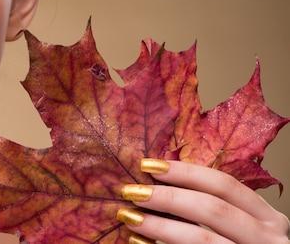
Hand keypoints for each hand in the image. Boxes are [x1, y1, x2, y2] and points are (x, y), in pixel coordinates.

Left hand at [118, 159, 288, 242]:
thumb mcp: (235, 226)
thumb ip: (209, 205)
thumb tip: (157, 180)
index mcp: (267, 217)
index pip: (225, 184)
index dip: (186, 172)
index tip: (149, 165)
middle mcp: (269, 237)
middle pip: (213, 208)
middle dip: (168, 197)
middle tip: (134, 192)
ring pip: (202, 238)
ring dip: (161, 226)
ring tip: (131, 217)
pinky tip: (140, 242)